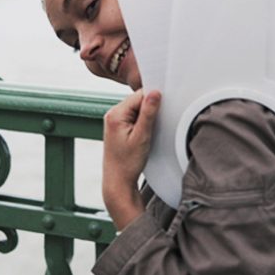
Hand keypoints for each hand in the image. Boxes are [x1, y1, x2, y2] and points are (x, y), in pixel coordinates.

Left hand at [102, 89, 160, 229]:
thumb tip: (154, 93)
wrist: (118, 181)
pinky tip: (143, 135)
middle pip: (137, 101)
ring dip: (146, 118)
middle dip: (149, 110)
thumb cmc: (127, 163)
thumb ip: (148, 113)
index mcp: (115, 114)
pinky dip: (142, 123)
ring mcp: (114, 121)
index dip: (153, 101)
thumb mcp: (142, 136)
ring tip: (147, 134)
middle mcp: (112, 114)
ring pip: (137, 109)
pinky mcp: (118, 127)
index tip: (162, 112)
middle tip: (154, 127)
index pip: (139, 95)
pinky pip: (133, 117)